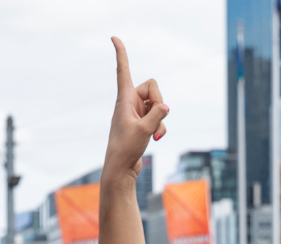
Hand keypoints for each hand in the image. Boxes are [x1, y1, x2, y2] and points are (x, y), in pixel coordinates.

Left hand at [104, 37, 168, 180]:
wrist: (121, 169)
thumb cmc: (126, 149)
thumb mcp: (144, 130)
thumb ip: (156, 114)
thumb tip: (166, 105)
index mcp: (124, 99)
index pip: (122, 71)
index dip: (121, 54)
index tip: (114, 37)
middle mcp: (129, 102)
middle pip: (153, 87)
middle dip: (159, 101)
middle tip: (154, 119)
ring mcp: (137, 112)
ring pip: (158, 104)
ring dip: (161, 119)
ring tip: (153, 135)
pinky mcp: (143, 122)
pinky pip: (159, 117)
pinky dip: (161, 127)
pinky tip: (156, 138)